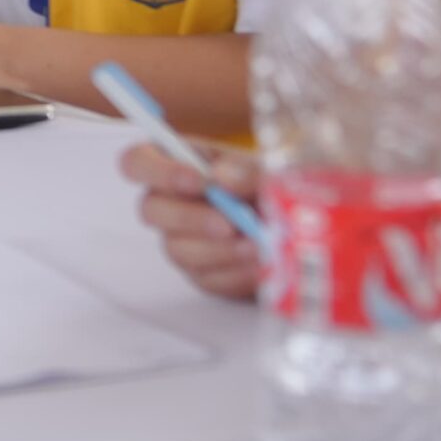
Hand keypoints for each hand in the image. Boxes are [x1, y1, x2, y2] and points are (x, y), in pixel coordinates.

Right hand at [120, 141, 262, 301]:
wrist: (303, 230)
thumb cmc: (276, 189)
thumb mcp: (268, 169)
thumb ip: (245, 170)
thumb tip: (221, 178)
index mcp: (179, 163)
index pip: (137, 162)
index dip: (157, 172)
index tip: (198, 182)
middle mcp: (170, 202)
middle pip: (150, 210)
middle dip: (190, 218)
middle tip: (229, 225)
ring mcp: (181, 241)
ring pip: (177, 249)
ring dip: (217, 250)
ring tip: (257, 246)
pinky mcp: (202, 274)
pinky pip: (206, 279)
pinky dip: (236, 273)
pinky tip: (261, 265)